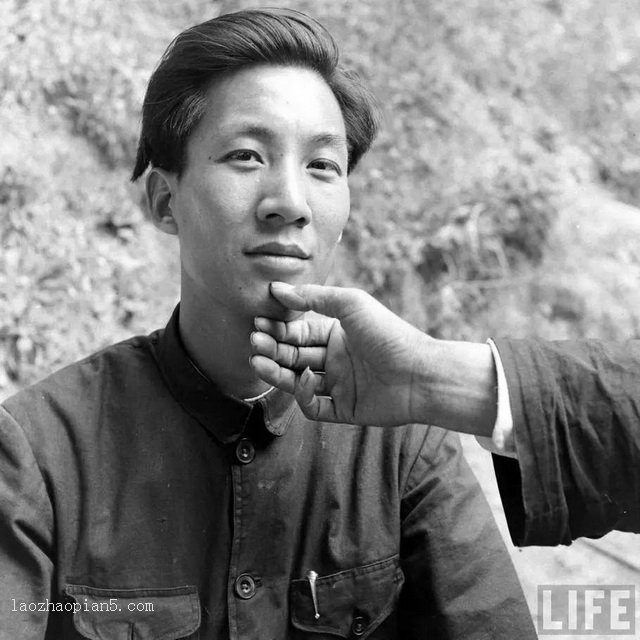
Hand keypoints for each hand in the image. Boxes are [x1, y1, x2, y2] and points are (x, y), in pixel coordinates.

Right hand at [249, 282, 431, 425]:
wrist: (420, 373)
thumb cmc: (388, 333)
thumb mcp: (350, 304)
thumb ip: (313, 296)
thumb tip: (276, 288)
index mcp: (337, 334)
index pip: (298, 332)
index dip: (277, 329)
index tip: (258, 323)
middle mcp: (336, 359)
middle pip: (294, 356)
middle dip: (272, 349)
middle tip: (254, 342)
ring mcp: (339, 385)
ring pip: (297, 381)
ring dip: (276, 372)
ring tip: (258, 362)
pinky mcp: (345, 410)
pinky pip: (314, 407)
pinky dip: (302, 396)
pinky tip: (301, 380)